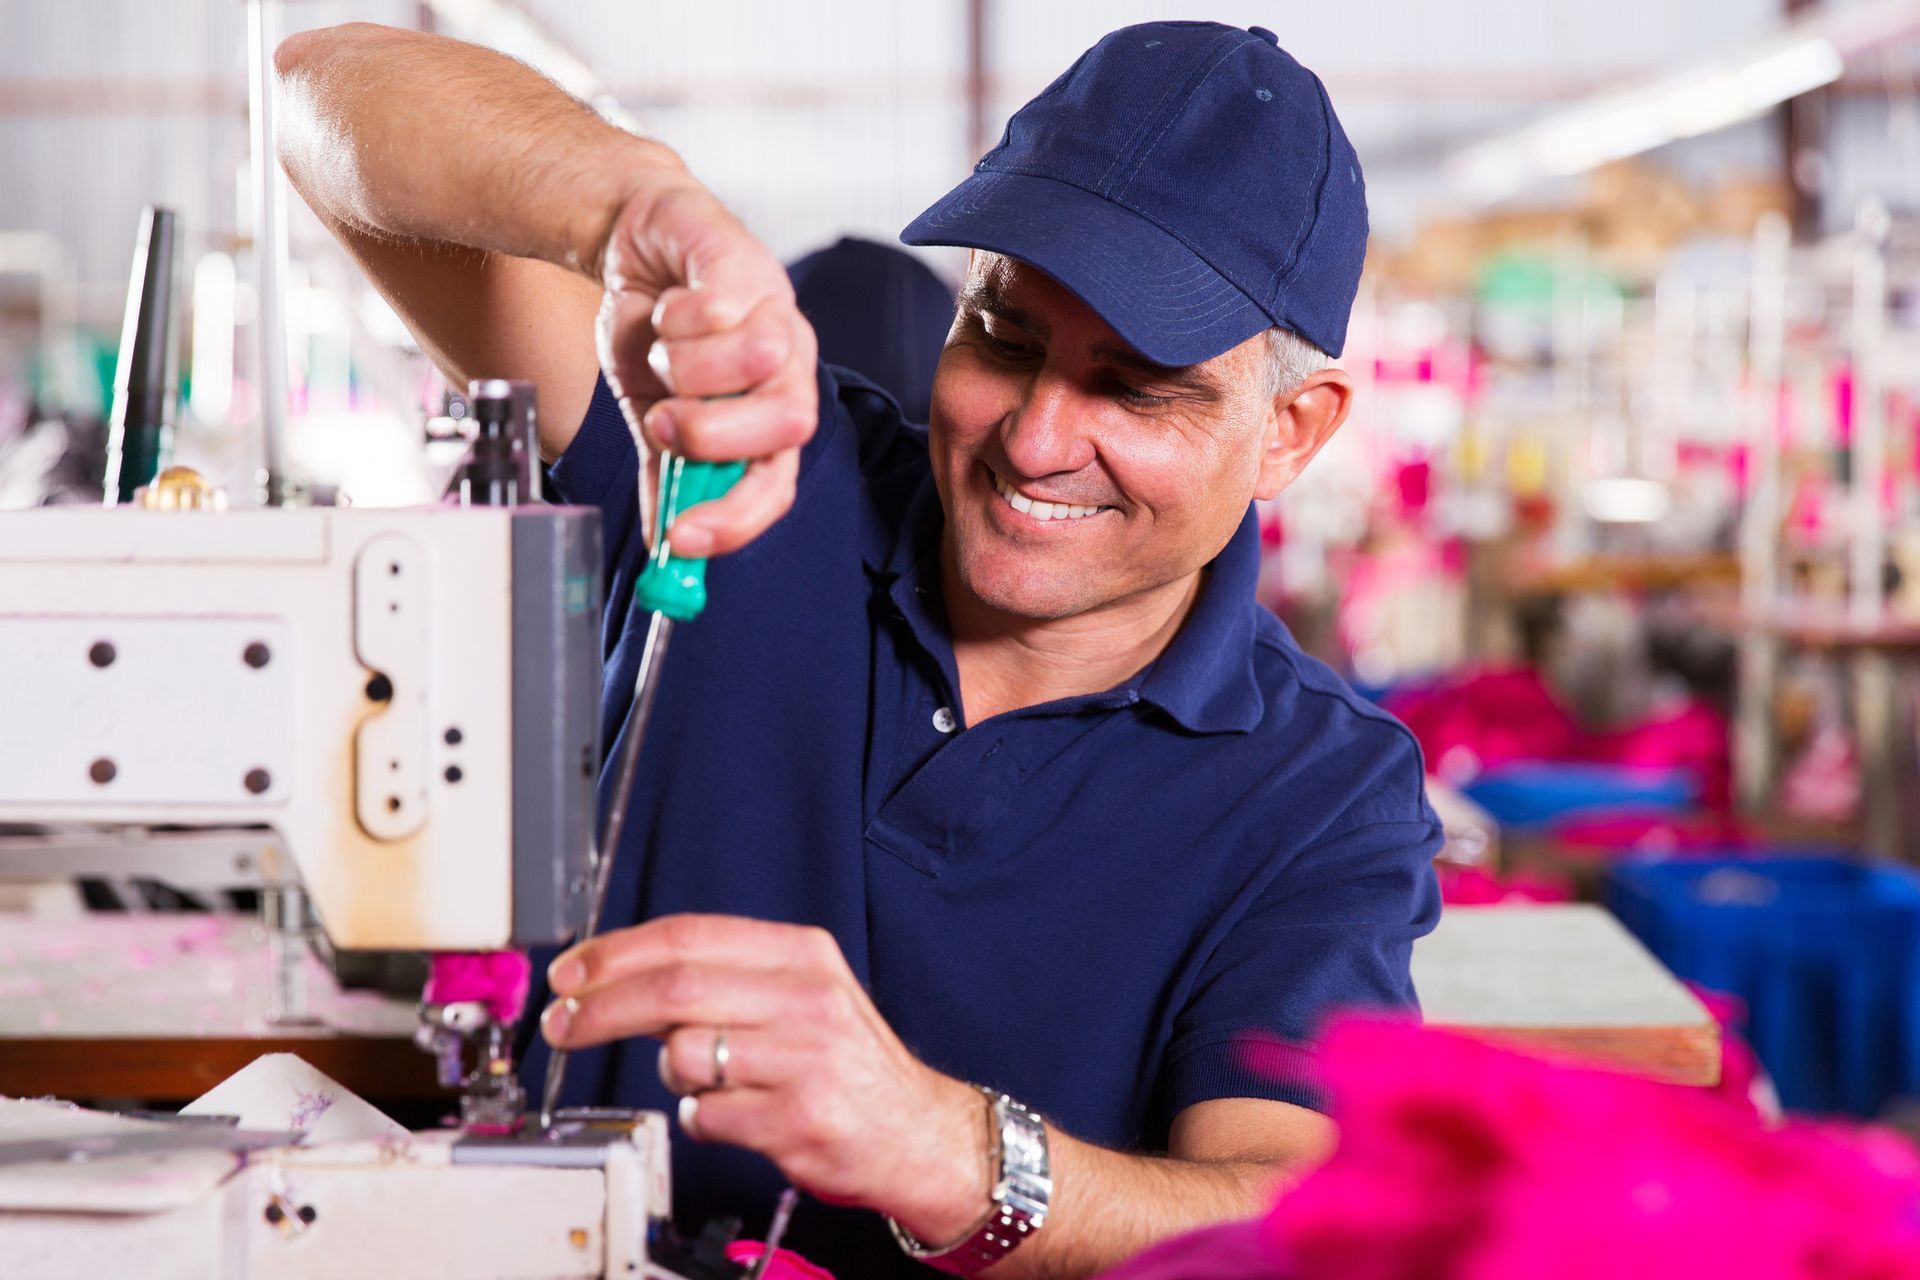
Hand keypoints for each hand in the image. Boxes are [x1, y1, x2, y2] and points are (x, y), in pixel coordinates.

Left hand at [541, 914, 991, 1242]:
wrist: (919, 1133)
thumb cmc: (848, 1064)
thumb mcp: (802, 995)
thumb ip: (724, 979)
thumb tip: (620, 977)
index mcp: (803, 954)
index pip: (689, 936)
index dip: (616, 953)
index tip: (571, 974)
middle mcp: (807, 999)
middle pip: (675, 989)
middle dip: (600, 1008)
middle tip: (563, 1025)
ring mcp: (806, 1060)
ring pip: (686, 1055)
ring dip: (675, 1073)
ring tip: (712, 1080)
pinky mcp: (799, 1120)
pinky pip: (708, 1116)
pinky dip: (704, 1118)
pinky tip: (739, 1115)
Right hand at [596, 174, 818, 557]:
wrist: (635, 242)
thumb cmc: (655, 329)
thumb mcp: (652, 411)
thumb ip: (666, 476)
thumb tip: (664, 548)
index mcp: (773, 412)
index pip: (778, 482)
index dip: (736, 517)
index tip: (681, 539)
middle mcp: (790, 366)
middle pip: (789, 424)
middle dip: (711, 434)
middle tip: (663, 419)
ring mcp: (777, 310)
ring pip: (754, 362)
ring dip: (685, 367)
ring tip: (665, 349)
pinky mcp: (748, 263)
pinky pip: (717, 308)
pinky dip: (674, 317)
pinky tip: (668, 307)